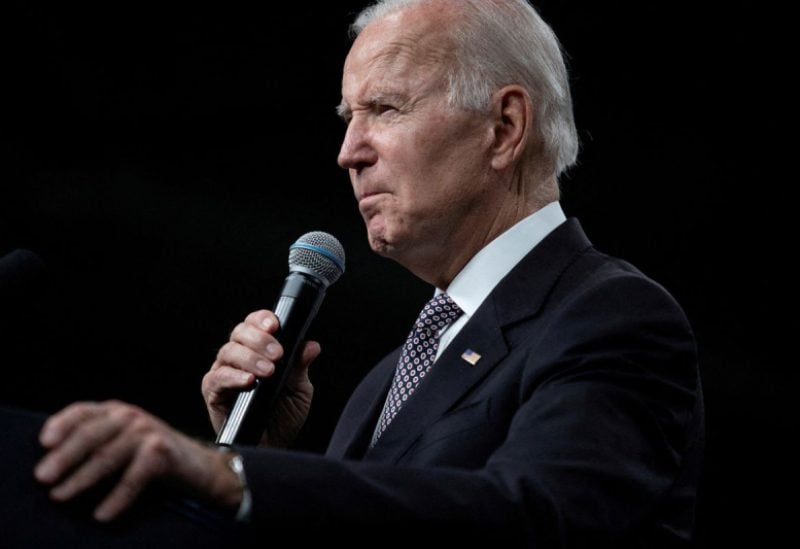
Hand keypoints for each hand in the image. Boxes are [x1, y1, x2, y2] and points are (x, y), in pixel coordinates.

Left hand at [34, 401, 242, 521]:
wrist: (201, 468)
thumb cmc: (156, 459)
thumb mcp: (125, 442)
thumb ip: (98, 442)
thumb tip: (55, 463)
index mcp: (117, 412)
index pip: (82, 411)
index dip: (61, 424)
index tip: (43, 443)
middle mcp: (131, 416)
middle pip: (90, 434)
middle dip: (64, 457)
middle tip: (43, 478)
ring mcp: (148, 431)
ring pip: (107, 456)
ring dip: (81, 479)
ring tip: (61, 496)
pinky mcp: (162, 452)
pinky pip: (133, 477)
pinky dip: (116, 498)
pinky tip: (103, 514)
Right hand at [202, 310, 320, 447]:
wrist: (272, 448)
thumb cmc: (283, 417)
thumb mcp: (298, 389)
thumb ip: (300, 366)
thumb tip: (311, 346)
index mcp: (258, 350)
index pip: (255, 324)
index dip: (262, 319)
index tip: (275, 325)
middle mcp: (238, 358)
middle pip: (240, 332)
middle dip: (260, 339)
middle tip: (278, 354)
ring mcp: (224, 373)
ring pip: (228, 351)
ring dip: (250, 358)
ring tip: (268, 371)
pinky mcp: (213, 393)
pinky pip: (217, 378)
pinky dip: (233, 377)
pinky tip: (249, 381)